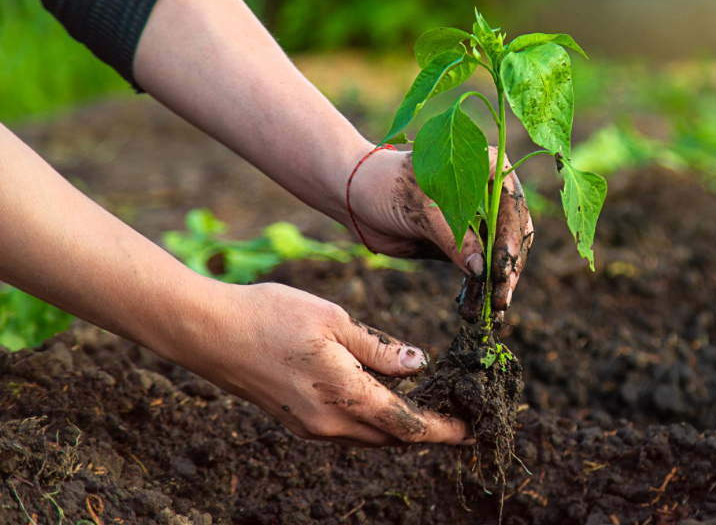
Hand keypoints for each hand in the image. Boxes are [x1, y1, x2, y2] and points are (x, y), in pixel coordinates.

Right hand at [170, 282, 470, 446]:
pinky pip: (346, 429)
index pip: (408, 425)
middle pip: (392, 437)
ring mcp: (309, 426)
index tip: (471, 429)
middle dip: (427, 430)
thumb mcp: (335, 320)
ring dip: (398, 426)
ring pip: (368, 436)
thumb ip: (379, 348)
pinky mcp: (295, 420)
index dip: (443, 430)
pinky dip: (371, 420)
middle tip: (457, 413)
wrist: (207, 332)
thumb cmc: (271, 315)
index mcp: (346, 396)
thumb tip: (417, 364)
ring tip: (426, 405)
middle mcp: (330, 423)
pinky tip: (381, 397)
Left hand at [348, 146, 533, 321]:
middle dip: (507, 269)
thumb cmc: (387, 186)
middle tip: (502, 298)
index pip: (511, 206)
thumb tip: (481, 270)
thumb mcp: (421, 209)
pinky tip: (472, 311)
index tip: (504, 268)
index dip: (510, 238)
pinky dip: (476, 290)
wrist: (356, 197)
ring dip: (493, 286)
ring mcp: (478, 222)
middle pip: (511, 236)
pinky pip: (477, 270)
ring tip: (489, 313)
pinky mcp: (462, 245)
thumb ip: (454, 237)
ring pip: (497, 257)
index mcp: (488, 168)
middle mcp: (490, 194)